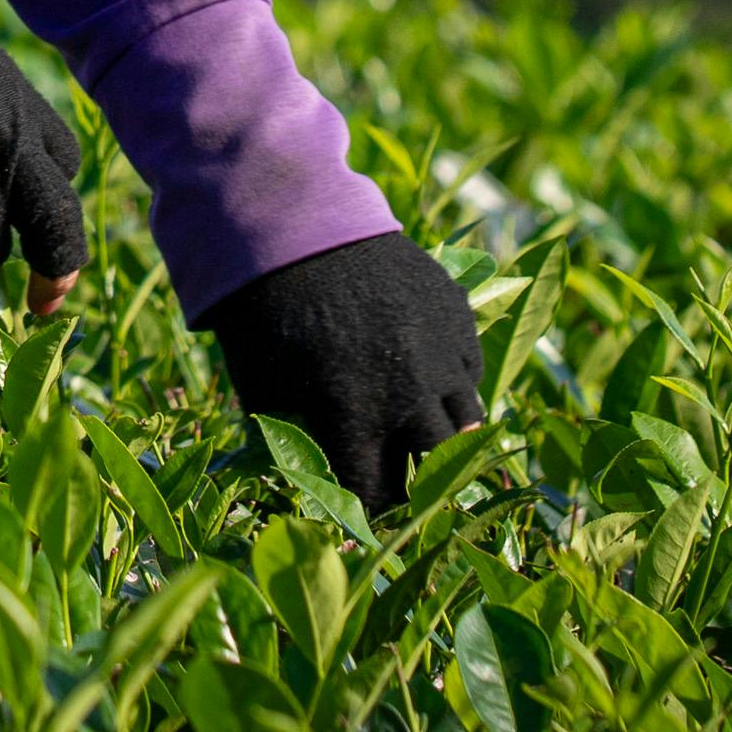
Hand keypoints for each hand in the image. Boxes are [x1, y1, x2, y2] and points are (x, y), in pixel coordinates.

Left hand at [197, 232, 483, 510]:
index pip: (379, 496)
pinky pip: (471, 371)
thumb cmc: (261, 310)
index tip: (367, 510)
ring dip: (446, 437)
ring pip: (467, 424)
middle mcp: (408, 393)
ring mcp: (439, 353)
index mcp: (353, 418)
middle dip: (419, 483)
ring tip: (422, 436)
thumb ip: (291, 437)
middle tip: (403, 479)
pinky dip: (454, 385)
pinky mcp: (455, 315)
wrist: (288, 221)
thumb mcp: (260, 384)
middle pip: (437, 470)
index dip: (371, 510)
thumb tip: (310, 473)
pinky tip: (427, 379)